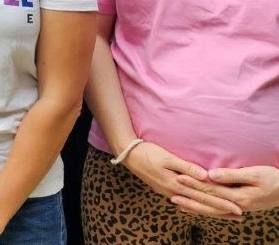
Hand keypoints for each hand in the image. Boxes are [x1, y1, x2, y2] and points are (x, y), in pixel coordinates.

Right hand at [122, 142, 240, 219]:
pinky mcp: (165, 189)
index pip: (204, 195)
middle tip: (237, 215)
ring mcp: (168, 192)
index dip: (221, 202)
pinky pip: (186, 201)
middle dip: (220, 209)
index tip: (236, 207)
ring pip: (194, 204)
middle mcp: (174, 191)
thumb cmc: (148, 152)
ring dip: (210, 209)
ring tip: (224, 214)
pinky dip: (197, 205)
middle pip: (201, 203)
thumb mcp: (167, 157)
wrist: (128, 154)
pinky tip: (201, 208)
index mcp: (176, 183)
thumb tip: (206, 176)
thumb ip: (187, 167)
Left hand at [174, 166, 278, 214]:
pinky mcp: (240, 207)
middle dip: (189, 198)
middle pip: (208, 202)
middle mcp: (237, 206)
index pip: (211, 190)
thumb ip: (231, 175)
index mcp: (238, 197)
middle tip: (171, 194)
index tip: (179, 177)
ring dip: (195, 207)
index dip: (194, 183)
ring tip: (178, 204)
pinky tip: (196, 209)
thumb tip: (210, 174)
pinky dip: (206, 210)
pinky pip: (219, 210)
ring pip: (212, 210)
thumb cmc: (273, 178)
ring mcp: (238, 208)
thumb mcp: (254, 173)